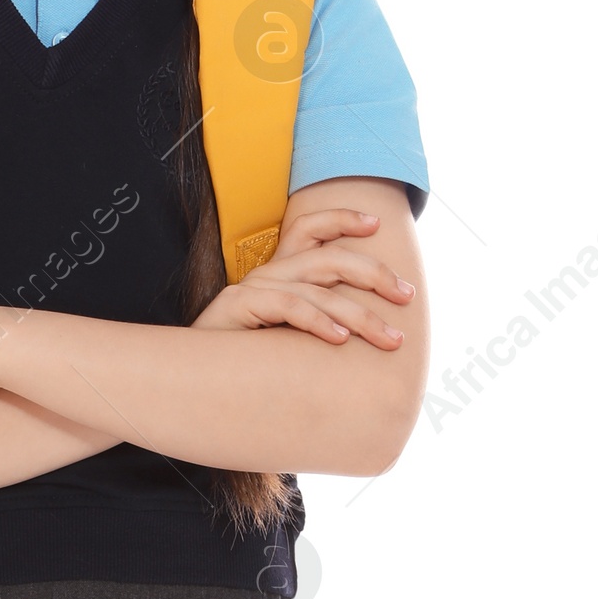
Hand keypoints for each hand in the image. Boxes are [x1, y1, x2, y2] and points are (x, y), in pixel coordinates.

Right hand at [194, 207, 415, 348]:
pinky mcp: (237, 308)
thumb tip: (363, 333)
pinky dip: (317, 321)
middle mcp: (267, 275)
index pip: (310, 229)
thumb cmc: (245, 364)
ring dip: (360, 314)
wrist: (190, 380)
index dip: (342, 218)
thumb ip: (317, 325)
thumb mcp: (287, 339)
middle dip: (374, 274)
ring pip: (316, 288)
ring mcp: (251, 289)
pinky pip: (287, 307)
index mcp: (279, 273)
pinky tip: (340, 339)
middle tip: (406, 296)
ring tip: (388, 337)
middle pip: (328, 259)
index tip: (377, 223)